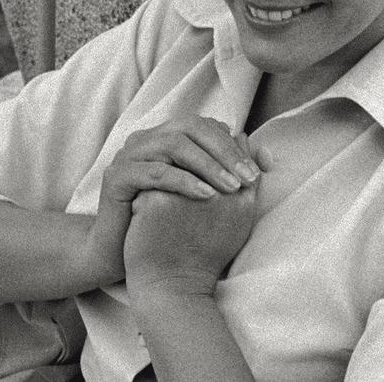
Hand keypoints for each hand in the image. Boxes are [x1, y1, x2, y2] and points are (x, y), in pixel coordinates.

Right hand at [87, 117, 261, 282]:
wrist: (126, 257)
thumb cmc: (170, 225)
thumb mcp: (206, 195)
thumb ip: (233, 173)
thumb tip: (267, 157)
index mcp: (166, 138)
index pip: (205, 126)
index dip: (235, 143)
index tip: (260, 169)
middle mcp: (146, 139)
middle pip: (190, 127)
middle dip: (224, 151)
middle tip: (249, 177)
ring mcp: (128, 155)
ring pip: (173, 146)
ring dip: (208, 165)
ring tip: (232, 188)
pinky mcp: (117, 177)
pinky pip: (154, 172)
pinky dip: (183, 181)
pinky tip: (206, 196)